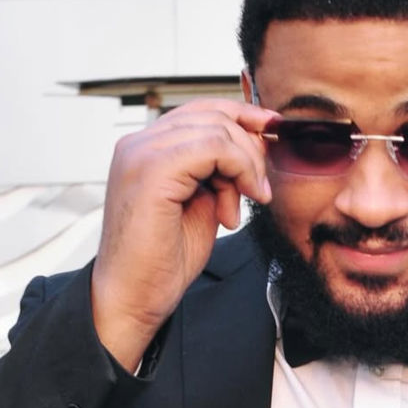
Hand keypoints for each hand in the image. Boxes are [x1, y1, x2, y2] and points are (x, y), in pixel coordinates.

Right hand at [90, 99, 276, 370]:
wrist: (134, 297)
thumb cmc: (163, 260)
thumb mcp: (201, 205)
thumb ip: (218, 174)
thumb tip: (252, 148)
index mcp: (146, 149)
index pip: (201, 111)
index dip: (242, 116)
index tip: (272, 131)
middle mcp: (138, 143)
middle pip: (212, 115)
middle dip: (249, 149)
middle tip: (259, 189)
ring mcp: (141, 153)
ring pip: (215, 128)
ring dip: (245, 165)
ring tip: (246, 203)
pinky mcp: (151, 171)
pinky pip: (212, 147)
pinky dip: (237, 171)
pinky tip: (234, 210)